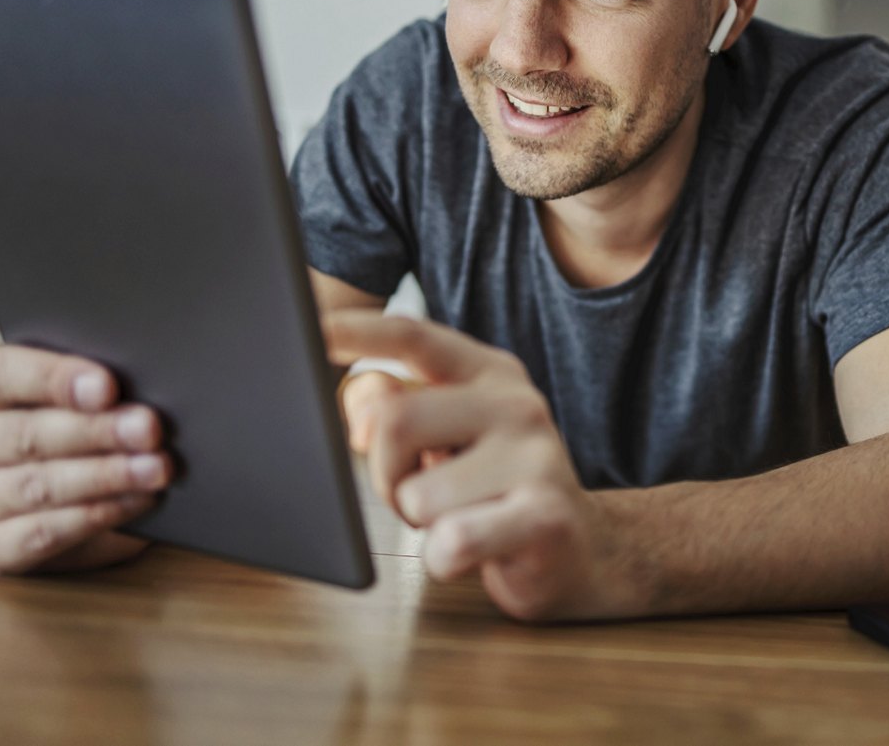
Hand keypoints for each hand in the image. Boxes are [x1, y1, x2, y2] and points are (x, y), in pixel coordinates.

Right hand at [0, 266, 170, 572]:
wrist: (47, 481)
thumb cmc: (56, 409)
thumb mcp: (52, 364)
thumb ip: (29, 322)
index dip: (53, 378)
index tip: (107, 383)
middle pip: (26, 436)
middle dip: (95, 433)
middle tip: (151, 427)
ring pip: (37, 488)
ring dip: (105, 478)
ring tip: (158, 468)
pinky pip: (42, 536)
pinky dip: (95, 519)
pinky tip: (139, 502)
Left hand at [327, 312, 644, 620]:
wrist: (576, 550)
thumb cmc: (492, 490)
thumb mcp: (445, 440)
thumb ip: (397, 410)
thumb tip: (361, 404)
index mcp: (488, 373)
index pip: (415, 337)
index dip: (359, 332)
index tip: (312, 329)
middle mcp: (517, 403)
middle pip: (393, 422)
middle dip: (384, 475)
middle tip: (413, 495)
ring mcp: (537, 457)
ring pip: (417, 496)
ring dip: (421, 525)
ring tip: (460, 520)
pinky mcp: (547, 516)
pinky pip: (453, 541)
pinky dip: (444, 559)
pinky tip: (476, 551)